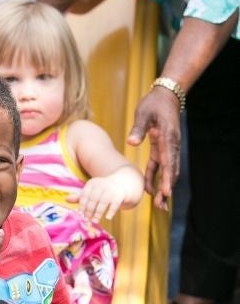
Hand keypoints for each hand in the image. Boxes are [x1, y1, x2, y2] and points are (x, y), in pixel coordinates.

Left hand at [66, 177, 124, 222]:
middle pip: (93, 199)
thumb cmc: (101, 191)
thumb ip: (80, 197)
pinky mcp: (119, 195)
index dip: (82, 205)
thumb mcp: (91, 192)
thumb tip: (66, 199)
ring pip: (103, 202)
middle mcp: (101, 185)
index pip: (85, 195)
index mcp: (92, 183)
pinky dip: (111, 211)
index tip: (80, 215)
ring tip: (95, 221)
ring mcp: (111, 189)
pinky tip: (108, 218)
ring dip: (98, 212)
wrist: (120, 185)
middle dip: (89, 211)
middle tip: (86, 221)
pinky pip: (115, 204)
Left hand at [127, 87, 180, 210]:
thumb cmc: (153, 104)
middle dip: (166, 190)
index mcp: (168, 139)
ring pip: (166, 172)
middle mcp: (171, 146)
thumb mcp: (144, 114)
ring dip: (163, 188)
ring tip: (159, 206)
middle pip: (170, 172)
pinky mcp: (162, 149)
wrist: (165, 96)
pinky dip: (154, 179)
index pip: (168, 162)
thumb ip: (138, 129)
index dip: (167, 179)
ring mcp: (167, 149)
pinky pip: (158, 167)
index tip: (166, 192)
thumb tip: (132, 142)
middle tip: (161, 207)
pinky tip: (149, 191)